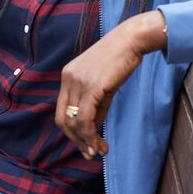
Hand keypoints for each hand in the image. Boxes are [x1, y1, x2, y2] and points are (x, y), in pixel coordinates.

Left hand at [55, 10, 166, 159]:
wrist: (130, 40)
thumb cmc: (119, 60)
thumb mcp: (103, 84)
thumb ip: (95, 106)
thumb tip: (92, 131)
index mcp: (67, 76)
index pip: (61, 111)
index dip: (71, 132)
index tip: (85, 144)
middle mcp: (68, 79)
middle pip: (63, 119)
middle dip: (76, 140)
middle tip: (90, 153)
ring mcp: (78, 82)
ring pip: (74, 122)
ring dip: (86, 142)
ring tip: (99, 151)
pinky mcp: (92, 87)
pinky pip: (85, 118)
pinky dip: (91, 135)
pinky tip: (100, 143)